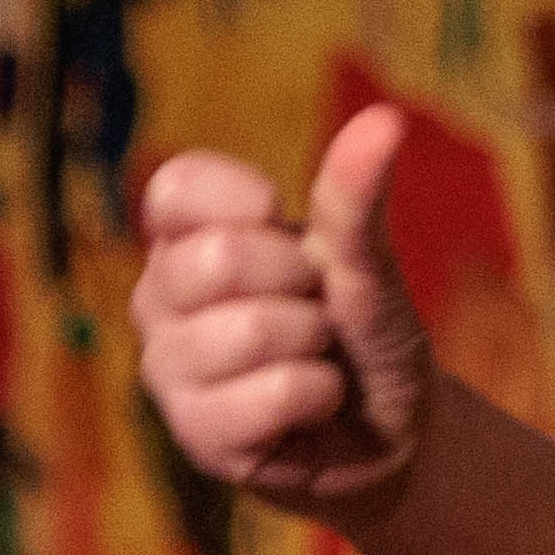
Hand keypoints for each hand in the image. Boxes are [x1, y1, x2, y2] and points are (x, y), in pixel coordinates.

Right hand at [132, 110, 435, 519]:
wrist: (394, 433)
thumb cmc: (364, 335)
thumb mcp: (366, 263)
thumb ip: (355, 198)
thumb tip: (386, 118)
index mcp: (186, 241)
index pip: (174, 188)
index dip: (243, 200)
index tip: (285, 225)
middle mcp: (159, 300)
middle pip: (216, 256)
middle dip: (300, 282)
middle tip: (317, 310)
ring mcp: (169, 370)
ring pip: (248, 331)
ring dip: (315, 347)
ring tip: (314, 360)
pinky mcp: (196, 435)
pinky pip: (272, 396)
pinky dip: (318, 397)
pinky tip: (310, 408)